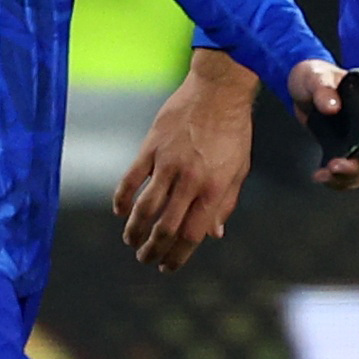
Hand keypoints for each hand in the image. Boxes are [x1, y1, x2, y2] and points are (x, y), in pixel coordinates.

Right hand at [116, 52, 262, 268]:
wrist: (219, 91)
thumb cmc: (233, 132)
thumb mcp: (239, 170)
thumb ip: (225, 204)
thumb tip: (214, 236)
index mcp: (214, 189)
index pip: (191, 235)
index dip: (177, 257)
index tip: (168, 267)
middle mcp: (190, 180)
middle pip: (166, 228)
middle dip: (153, 250)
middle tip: (145, 259)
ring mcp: (168, 163)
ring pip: (144, 208)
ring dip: (134, 231)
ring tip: (131, 241)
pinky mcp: (151, 147)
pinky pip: (130, 179)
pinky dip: (122, 199)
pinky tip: (120, 211)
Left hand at [286, 58, 358, 188]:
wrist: (301, 88)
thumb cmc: (315, 75)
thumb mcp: (316, 77)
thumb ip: (323, 90)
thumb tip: (333, 107)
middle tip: (334, 167)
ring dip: (347, 178)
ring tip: (323, 175)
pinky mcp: (348, 151)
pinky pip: (351, 173)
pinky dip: (338, 181)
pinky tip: (321, 177)